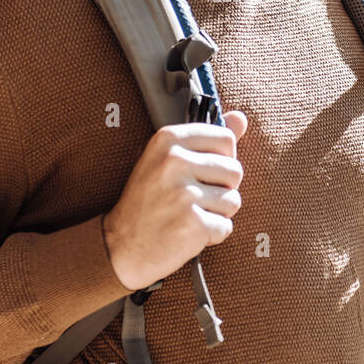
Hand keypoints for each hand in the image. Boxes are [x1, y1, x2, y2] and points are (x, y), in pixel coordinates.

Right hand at [102, 111, 247, 290]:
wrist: (121, 246)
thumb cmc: (149, 200)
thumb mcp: (167, 159)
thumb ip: (207, 138)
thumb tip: (241, 118)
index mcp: (168, 139)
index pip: (226, 139)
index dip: (221, 159)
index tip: (200, 172)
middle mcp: (175, 162)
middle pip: (235, 170)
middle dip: (221, 189)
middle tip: (191, 199)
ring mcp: (185, 193)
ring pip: (234, 200)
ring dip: (217, 213)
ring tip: (188, 215)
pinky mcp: (194, 223)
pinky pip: (226, 226)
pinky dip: (211, 234)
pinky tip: (187, 232)